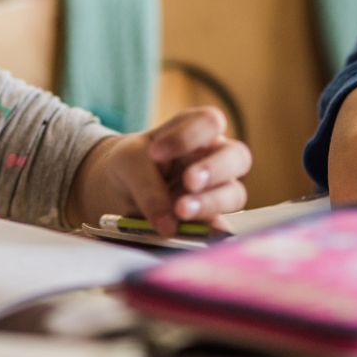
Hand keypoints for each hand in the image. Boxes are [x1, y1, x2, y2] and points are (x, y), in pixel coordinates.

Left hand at [68, 107, 250, 236]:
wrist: (118, 190)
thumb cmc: (131, 163)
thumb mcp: (129, 163)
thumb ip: (147, 186)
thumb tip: (169, 226)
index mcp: (194, 130)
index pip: (209, 122)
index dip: (190, 136)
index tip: (156, 152)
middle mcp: (213, 157)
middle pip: (237, 157)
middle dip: (214, 169)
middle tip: (189, 181)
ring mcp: (217, 189)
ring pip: (234, 194)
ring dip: (210, 202)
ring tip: (181, 211)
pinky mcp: (211, 220)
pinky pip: (222, 228)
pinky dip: (210, 232)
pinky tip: (193, 234)